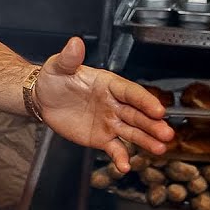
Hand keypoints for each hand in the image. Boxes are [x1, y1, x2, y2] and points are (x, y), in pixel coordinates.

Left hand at [36, 37, 173, 172]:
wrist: (42, 98)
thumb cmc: (54, 79)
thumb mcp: (58, 67)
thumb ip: (69, 58)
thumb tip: (74, 42)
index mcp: (110, 85)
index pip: (131, 93)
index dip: (145, 101)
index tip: (158, 110)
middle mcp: (115, 104)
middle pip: (138, 115)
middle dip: (153, 124)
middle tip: (167, 134)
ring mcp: (110, 122)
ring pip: (132, 132)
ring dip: (146, 141)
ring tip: (160, 149)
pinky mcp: (101, 137)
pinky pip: (114, 148)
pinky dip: (120, 157)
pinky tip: (125, 166)